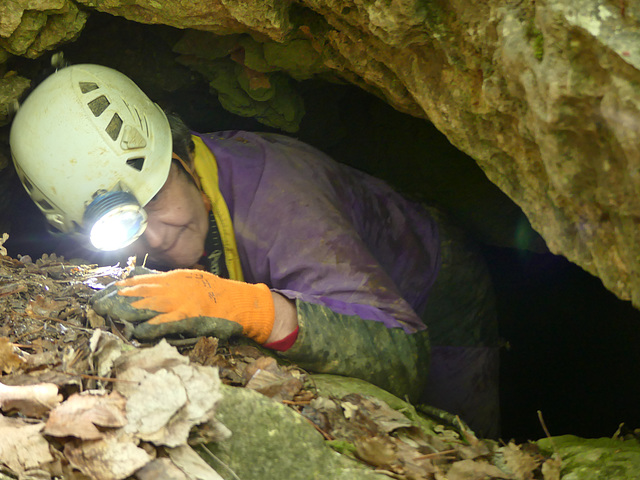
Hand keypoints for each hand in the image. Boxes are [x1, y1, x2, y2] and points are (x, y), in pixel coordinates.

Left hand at [91, 269, 274, 342]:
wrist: (239, 303)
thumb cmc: (214, 293)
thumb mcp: (188, 278)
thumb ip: (163, 278)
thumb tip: (137, 273)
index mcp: (174, 278)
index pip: (142, 280)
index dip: (121, 286)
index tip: (104, 291)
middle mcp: (174, 288)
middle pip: (139, 292)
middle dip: (116, 298)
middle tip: (97, 304)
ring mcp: (181, 303)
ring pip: (147, 306)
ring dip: (125, 311)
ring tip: (108, 315)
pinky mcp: (189, 318)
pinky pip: (164, 323)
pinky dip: (149, 328)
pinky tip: (136, 332)